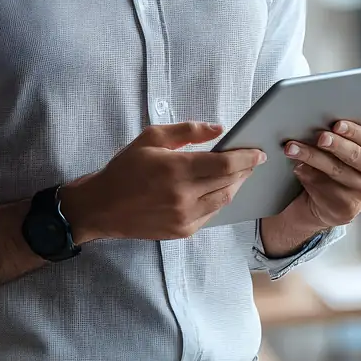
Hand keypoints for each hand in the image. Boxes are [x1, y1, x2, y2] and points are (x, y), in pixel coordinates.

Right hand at [61, 122, 265, 241]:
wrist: (102, 207)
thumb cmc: (125, 168)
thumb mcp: (152, 138)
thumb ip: (188, 131)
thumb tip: (219, 128)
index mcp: (175, 169)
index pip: (224, 165)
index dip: (246, 158)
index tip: (258, 152)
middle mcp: (182, 196)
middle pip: (229, 183)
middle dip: (245, 170)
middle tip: (253, 159)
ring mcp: (184, 217)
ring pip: (223, 200)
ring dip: (236, 185)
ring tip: (239, 173)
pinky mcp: (182, 231)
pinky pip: (211, 214)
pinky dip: (219, 199)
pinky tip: (219, 189)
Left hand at [284, 119, 360, 228]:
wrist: (329, 197)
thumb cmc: (338, 161)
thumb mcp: (346, 146)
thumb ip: (342, 135)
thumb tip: (318, 120)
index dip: (354, 131)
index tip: (336, 124)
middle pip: (355, 156)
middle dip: (336, 144)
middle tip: (319, 137)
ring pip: (336, 170)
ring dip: (311, 157)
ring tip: (293, 148)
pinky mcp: (347, 208)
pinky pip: (326, 188)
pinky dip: (308, 175)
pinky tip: (298, 167)